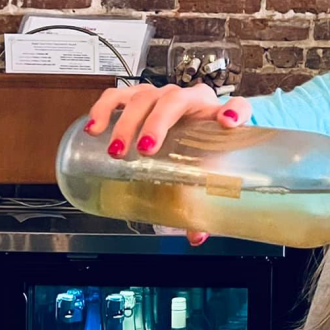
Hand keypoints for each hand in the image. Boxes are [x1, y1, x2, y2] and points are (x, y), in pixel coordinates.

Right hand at [84, 83, 253, 245]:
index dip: (233, 112)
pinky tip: (94, 128)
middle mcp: (188, 98)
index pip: (235, 107)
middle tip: (145, 149)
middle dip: (157, 123)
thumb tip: (196, 235)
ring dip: (127, 122)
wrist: (187, 127)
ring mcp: (160, 94)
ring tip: (116, 150)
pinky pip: (117, 96)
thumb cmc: (198, 144)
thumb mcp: (204, 166)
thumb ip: (203, 200)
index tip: (226, 122)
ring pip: (143, 97)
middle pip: (173, 100)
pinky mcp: (136, 96)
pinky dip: (104, 109)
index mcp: (214, 113)